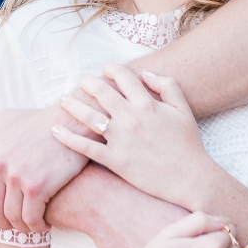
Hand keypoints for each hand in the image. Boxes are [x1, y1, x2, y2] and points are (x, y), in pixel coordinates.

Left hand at [0, 106, 90, 231]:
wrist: (73, 121)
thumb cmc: (38, 121)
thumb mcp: (3, 118)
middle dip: (2, 222)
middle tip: (14, 225)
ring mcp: (17, 177)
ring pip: (11, 217)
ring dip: (21, 227)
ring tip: (30, 225)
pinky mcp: (38, 187)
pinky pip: (30, 219)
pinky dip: (37, 226)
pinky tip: (44, 223)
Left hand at [53, 64, 215, 208]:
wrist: (191, 178)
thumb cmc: (188, 144)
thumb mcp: (183, 109)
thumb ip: (167, 85)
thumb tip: (145, 73)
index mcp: (147, 103)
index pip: (122, 76)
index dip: (111, 69)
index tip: (104, 70)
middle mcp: (131, 118)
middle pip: (101, 92)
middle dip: (87, 83)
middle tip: (80, 82)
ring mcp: (121, 139)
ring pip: (88, 116)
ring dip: (73, 105)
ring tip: (64, 100)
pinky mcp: (115, 160)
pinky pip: (85, 147)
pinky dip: (67, 137)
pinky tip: (56, 130)